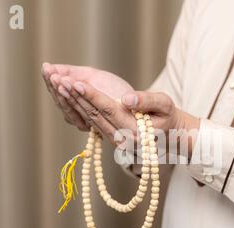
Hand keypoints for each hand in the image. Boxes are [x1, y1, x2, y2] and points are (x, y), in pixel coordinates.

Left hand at [42, 62, 199, 156]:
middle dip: (77, 97)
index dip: (92, 96)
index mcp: (135, 131)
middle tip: (60, 80)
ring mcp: (115, 141)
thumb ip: (148, 101)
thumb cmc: (169, 117)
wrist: (172, 136)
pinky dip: (80, 109)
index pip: (109, 110)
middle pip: (95, 115)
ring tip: (61, 85)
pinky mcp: (111, 138)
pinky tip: (70, 96)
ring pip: (90, 120)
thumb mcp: (165, 105)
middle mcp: (123, 139)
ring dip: (74, 103)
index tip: (77, 82)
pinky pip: (92, 123)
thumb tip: (127, 98)